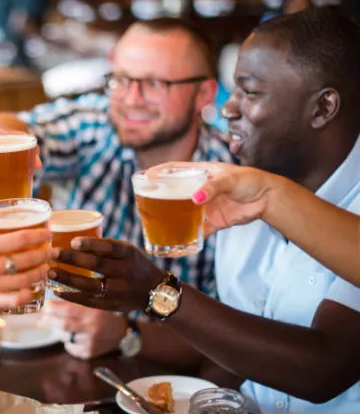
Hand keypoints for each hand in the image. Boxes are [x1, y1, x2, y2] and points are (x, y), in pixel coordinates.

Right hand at [0, 228, 55, 312]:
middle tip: (53, 251)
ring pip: (26, 278)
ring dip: (41, 272)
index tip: (49, 232)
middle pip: (28, 258)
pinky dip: (27, 294)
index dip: (39, 234)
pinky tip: (33, 289)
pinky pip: (15, 299)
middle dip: (45, 253)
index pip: (20, 237)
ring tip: (47, 268)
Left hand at [42, 300, 125, 359]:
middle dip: (50, 320)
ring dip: (60, 331)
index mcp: (93, 312)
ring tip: (61, 325)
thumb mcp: (95, 303)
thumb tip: (53, 303)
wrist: (123, 331)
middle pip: (64, 325)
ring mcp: (90, 342)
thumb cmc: (107, 313)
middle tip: (43, 317)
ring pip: (65, 337)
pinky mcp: (89, 353)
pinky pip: (71, 348)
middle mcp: (91, 328)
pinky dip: (69, 342)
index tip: (45, 306)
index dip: (54, 308)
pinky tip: (73, 336)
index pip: (68, 310)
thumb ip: (77, 302)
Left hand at [50, 238, 162, 312]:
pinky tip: (56, 289)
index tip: (73, 241)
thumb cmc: (134, 265)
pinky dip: (71, 296)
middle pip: (96, 265)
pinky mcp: (112, 305)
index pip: (110, 247)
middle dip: (72, 259)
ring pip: (89, 285)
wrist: (155, 291)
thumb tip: (71, 241)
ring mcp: (119, 291)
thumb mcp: (127, 251)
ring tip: (50, 271)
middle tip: (53, 254)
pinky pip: (88, 301)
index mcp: (129, 254)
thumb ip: (105, 248)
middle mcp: (125, 272)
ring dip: (67, 278)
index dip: (91, 244)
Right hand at [149, 162, 274, 235]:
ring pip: (183, 212)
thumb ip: (212, 187)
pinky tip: (179, 243)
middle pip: (174, 192)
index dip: (159, 172)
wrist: (268, 199)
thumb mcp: (230, 180)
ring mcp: (206, 206)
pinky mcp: (214, 221)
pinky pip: (199, 230)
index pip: (175, 170)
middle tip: (145, 202)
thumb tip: (195, 199)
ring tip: (156, 224)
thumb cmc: (250, 181)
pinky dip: (190, 238)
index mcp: (201, 173)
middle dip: (159, 196)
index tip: (145, 176)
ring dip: (171, 218)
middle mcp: (200, 189)